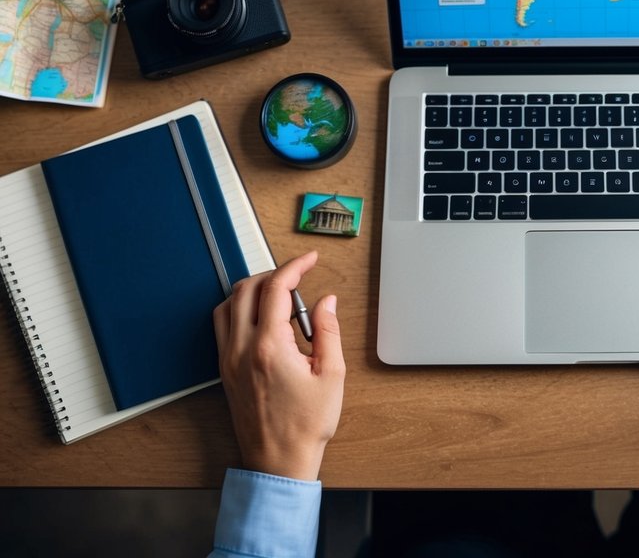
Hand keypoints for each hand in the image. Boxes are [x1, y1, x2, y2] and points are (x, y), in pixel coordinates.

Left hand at [213, 251, 345, 480]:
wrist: (278, 461)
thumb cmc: (306, 425)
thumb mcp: (332, 375)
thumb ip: (328, 331)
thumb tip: (326, 302)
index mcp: (269, 347)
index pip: (276, 289)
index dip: (295, 266)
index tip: (310, 260)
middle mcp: (242, 348)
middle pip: (246, 289)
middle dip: (274, 274)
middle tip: (298, 278)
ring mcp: (228, 359)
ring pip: (228, 304)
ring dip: (252, 290)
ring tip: (280, 296)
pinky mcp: (224, 369)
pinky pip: (223, 325)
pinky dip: (239, 309)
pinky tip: (261, 318)